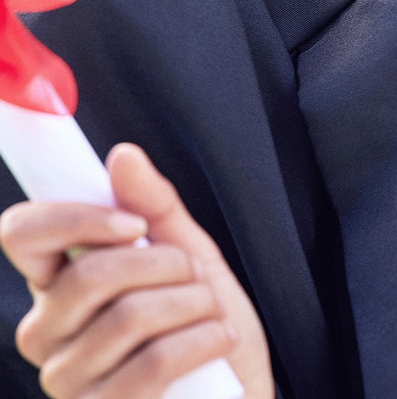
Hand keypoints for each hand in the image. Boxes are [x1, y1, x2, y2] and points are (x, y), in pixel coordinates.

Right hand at [0, 143, 273, 398]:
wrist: (239, 389)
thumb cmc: (206, 321)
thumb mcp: (189, 252)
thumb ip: (154, 206)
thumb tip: (121, 154)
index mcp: (60, 284)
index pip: (23, 235)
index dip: (74, 218)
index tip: (132, 224)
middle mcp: (48, 334)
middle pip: (90, 274)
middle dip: (167, 264)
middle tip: (194, 278)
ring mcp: (68, 383)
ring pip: (130, 315)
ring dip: (195, 304)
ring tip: (209, 315)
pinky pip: (154, 362)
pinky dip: (204, 340)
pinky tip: (217, 342)